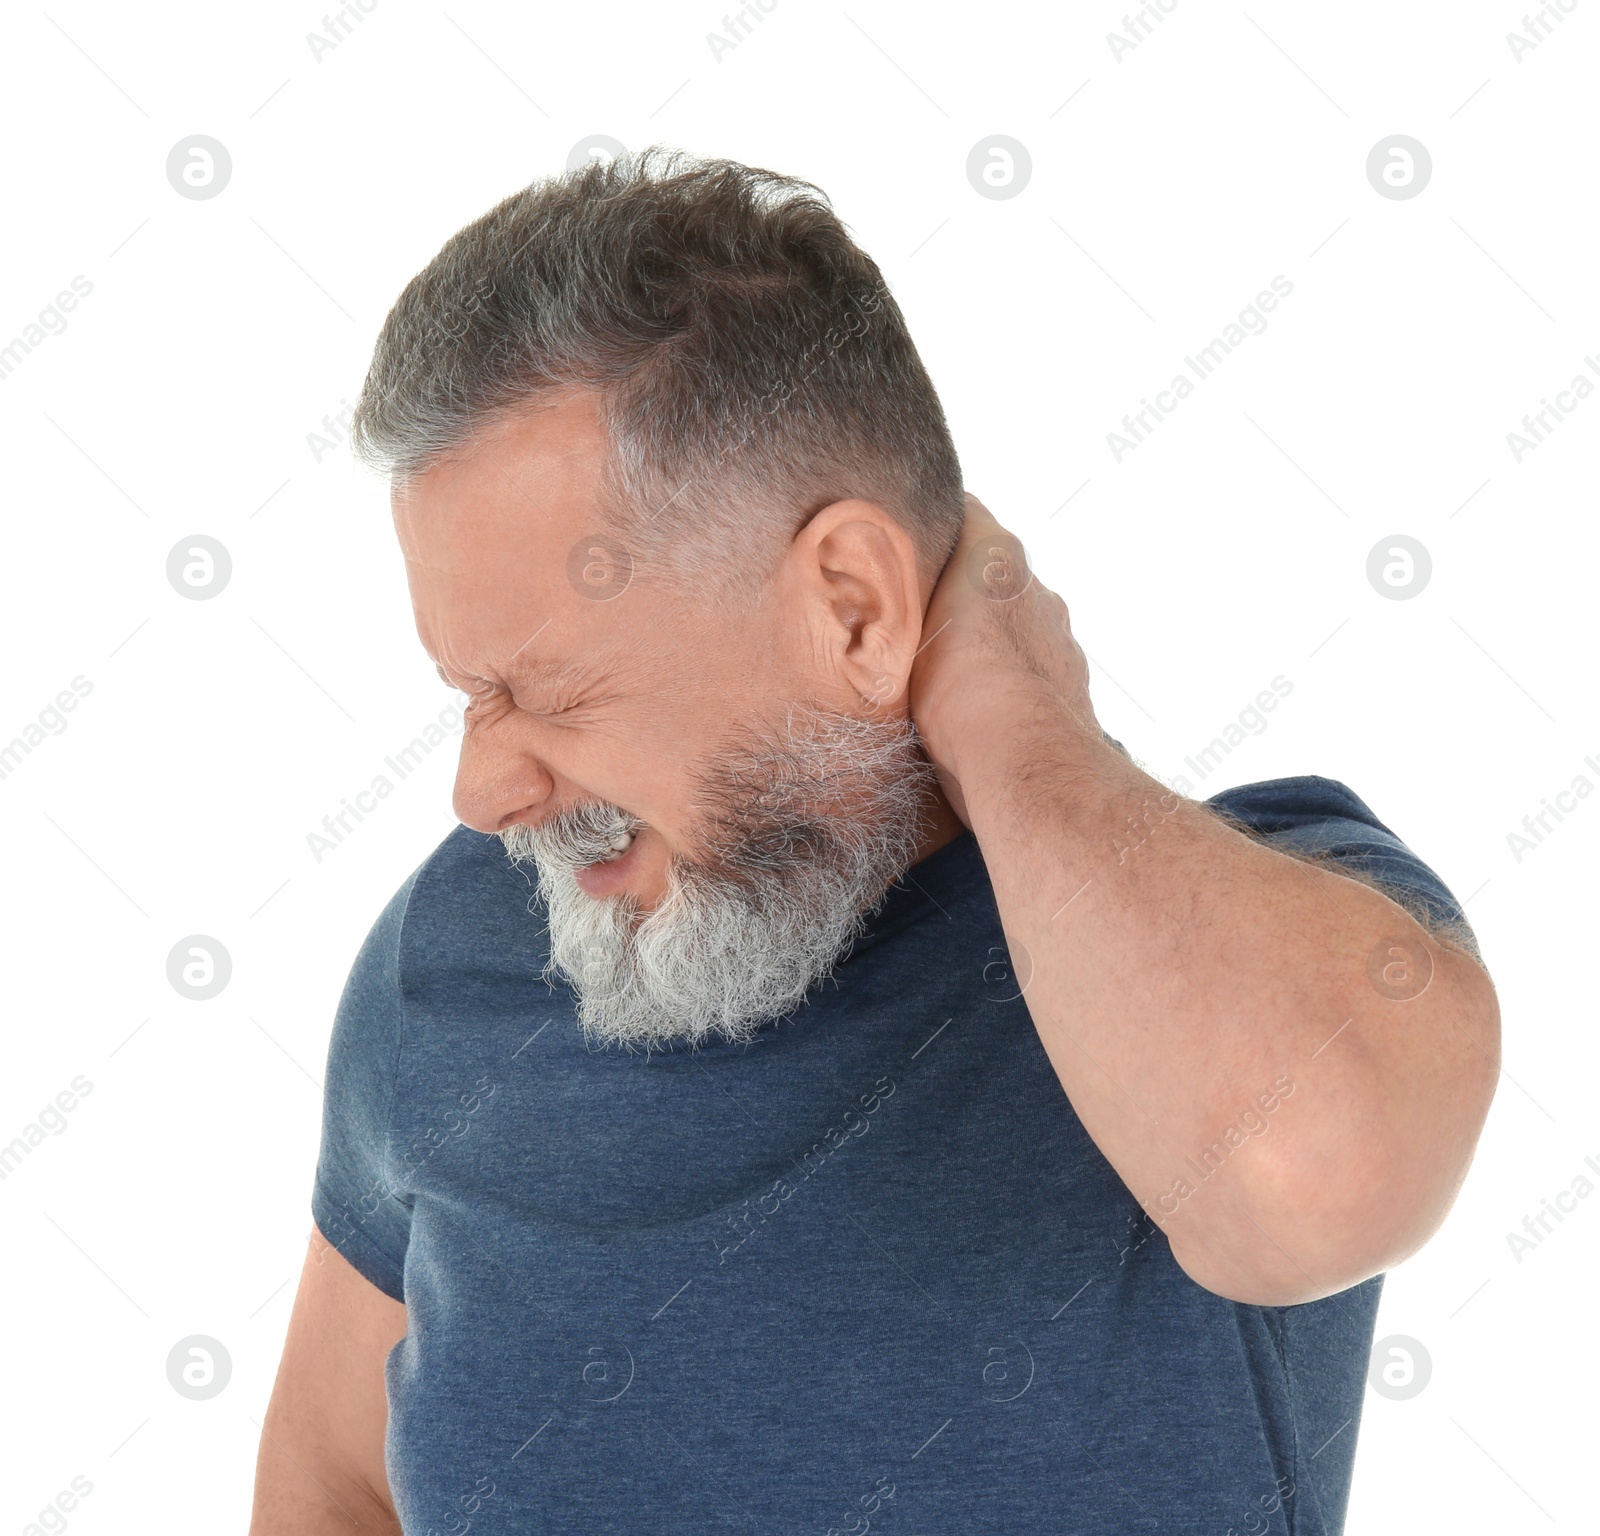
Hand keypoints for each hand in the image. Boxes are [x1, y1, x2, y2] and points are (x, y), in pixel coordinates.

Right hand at [908, 494, 1100, 823]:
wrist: (1020, 754)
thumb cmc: (956, 688)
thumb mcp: (901, 637)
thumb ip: (891, 608)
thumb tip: (867, 601)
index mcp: (997, 557)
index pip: (967, 514)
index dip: (938, 528)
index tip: (912, 547)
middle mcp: (1037, 587)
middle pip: (995, 576)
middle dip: (965, 594)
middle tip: (924, 624)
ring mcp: (1061, 635)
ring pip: (1020, 626)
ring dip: (994, 643)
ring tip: (955, 677)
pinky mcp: (1074, 683)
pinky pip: (1037, 670)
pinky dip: (1017, 681)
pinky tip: (987, 710)